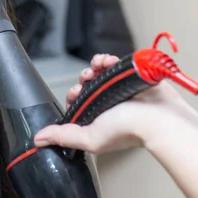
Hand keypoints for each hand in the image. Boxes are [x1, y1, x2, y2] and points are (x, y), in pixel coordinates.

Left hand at [34, 54, 197, 153]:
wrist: (160, 118)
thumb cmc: (129, 129)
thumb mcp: (89, 137)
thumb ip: (63, 136)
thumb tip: (38, 138)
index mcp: (98, 118)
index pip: (78, 103)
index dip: (72, 95)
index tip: (74, 94)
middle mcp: (108, 104)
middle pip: (87, 85)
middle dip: (82, 80)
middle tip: (85, 81)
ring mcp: (120, 89)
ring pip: (99, 73)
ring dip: (92, 67)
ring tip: (95, 69)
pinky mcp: (131, 76)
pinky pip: (114, 63)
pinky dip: (107, 60)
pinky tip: (106, 61)